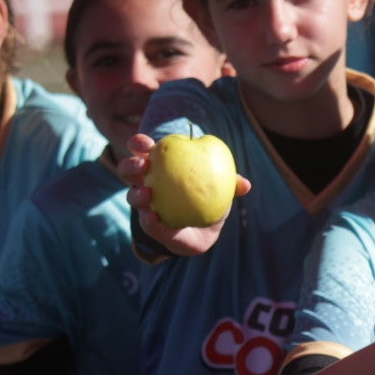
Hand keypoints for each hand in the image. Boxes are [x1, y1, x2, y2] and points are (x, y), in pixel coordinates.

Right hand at [121, 133, 249, 255]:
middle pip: (128, 170)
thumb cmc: (210, 199)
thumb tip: (245, 184)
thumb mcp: (221, 189)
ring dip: (136, 193)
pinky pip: (146, 223)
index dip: (139, 143)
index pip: (144, 150)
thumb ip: (231, 183)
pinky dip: (148, 219)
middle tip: (143, 165)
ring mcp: (147, 206)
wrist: (205, 231)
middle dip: (130, 164)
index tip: (144, 143)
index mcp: (161, 167)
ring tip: (148, 193)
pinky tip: (153, 216)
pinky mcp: (151, 226)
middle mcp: (148, 184)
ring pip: (132, 196)